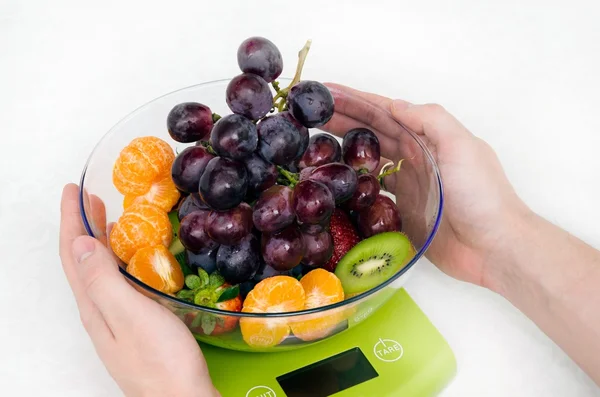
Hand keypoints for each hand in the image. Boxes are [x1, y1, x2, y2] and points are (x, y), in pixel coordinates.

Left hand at [59, 184, 219, 396]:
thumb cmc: (161, 360)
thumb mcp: (130, 314)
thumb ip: (102, 280)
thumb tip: (80, 243)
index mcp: (94, 305)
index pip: (73, 254)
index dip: (71, 219)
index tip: (72, 190)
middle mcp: (99, 312)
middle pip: (82, 261)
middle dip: (81, 225)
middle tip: (89, 197)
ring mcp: (116, 320)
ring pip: (98, 272)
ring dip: (97, 241)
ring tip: (106, 219)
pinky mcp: (135, 326)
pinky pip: (116, 283)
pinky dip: (117, 261)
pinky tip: (131, 260)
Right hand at [323, 84, 530, 287]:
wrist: (494, 247)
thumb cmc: (482, 195)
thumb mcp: (461, 146)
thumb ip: (430, 120)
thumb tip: (393, 105)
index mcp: (429, 137)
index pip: (385, 112)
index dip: (356, 100)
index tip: (327, 93)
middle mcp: (416, 157)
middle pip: (372, 133)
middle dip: (342, 119)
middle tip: (310, 115)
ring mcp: (409, 185)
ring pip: (369, 160)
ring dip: (344, 149)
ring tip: (314, 142)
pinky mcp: (403, 211)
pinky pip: (373, 192)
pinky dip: (355, 183)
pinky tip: (336, 181)